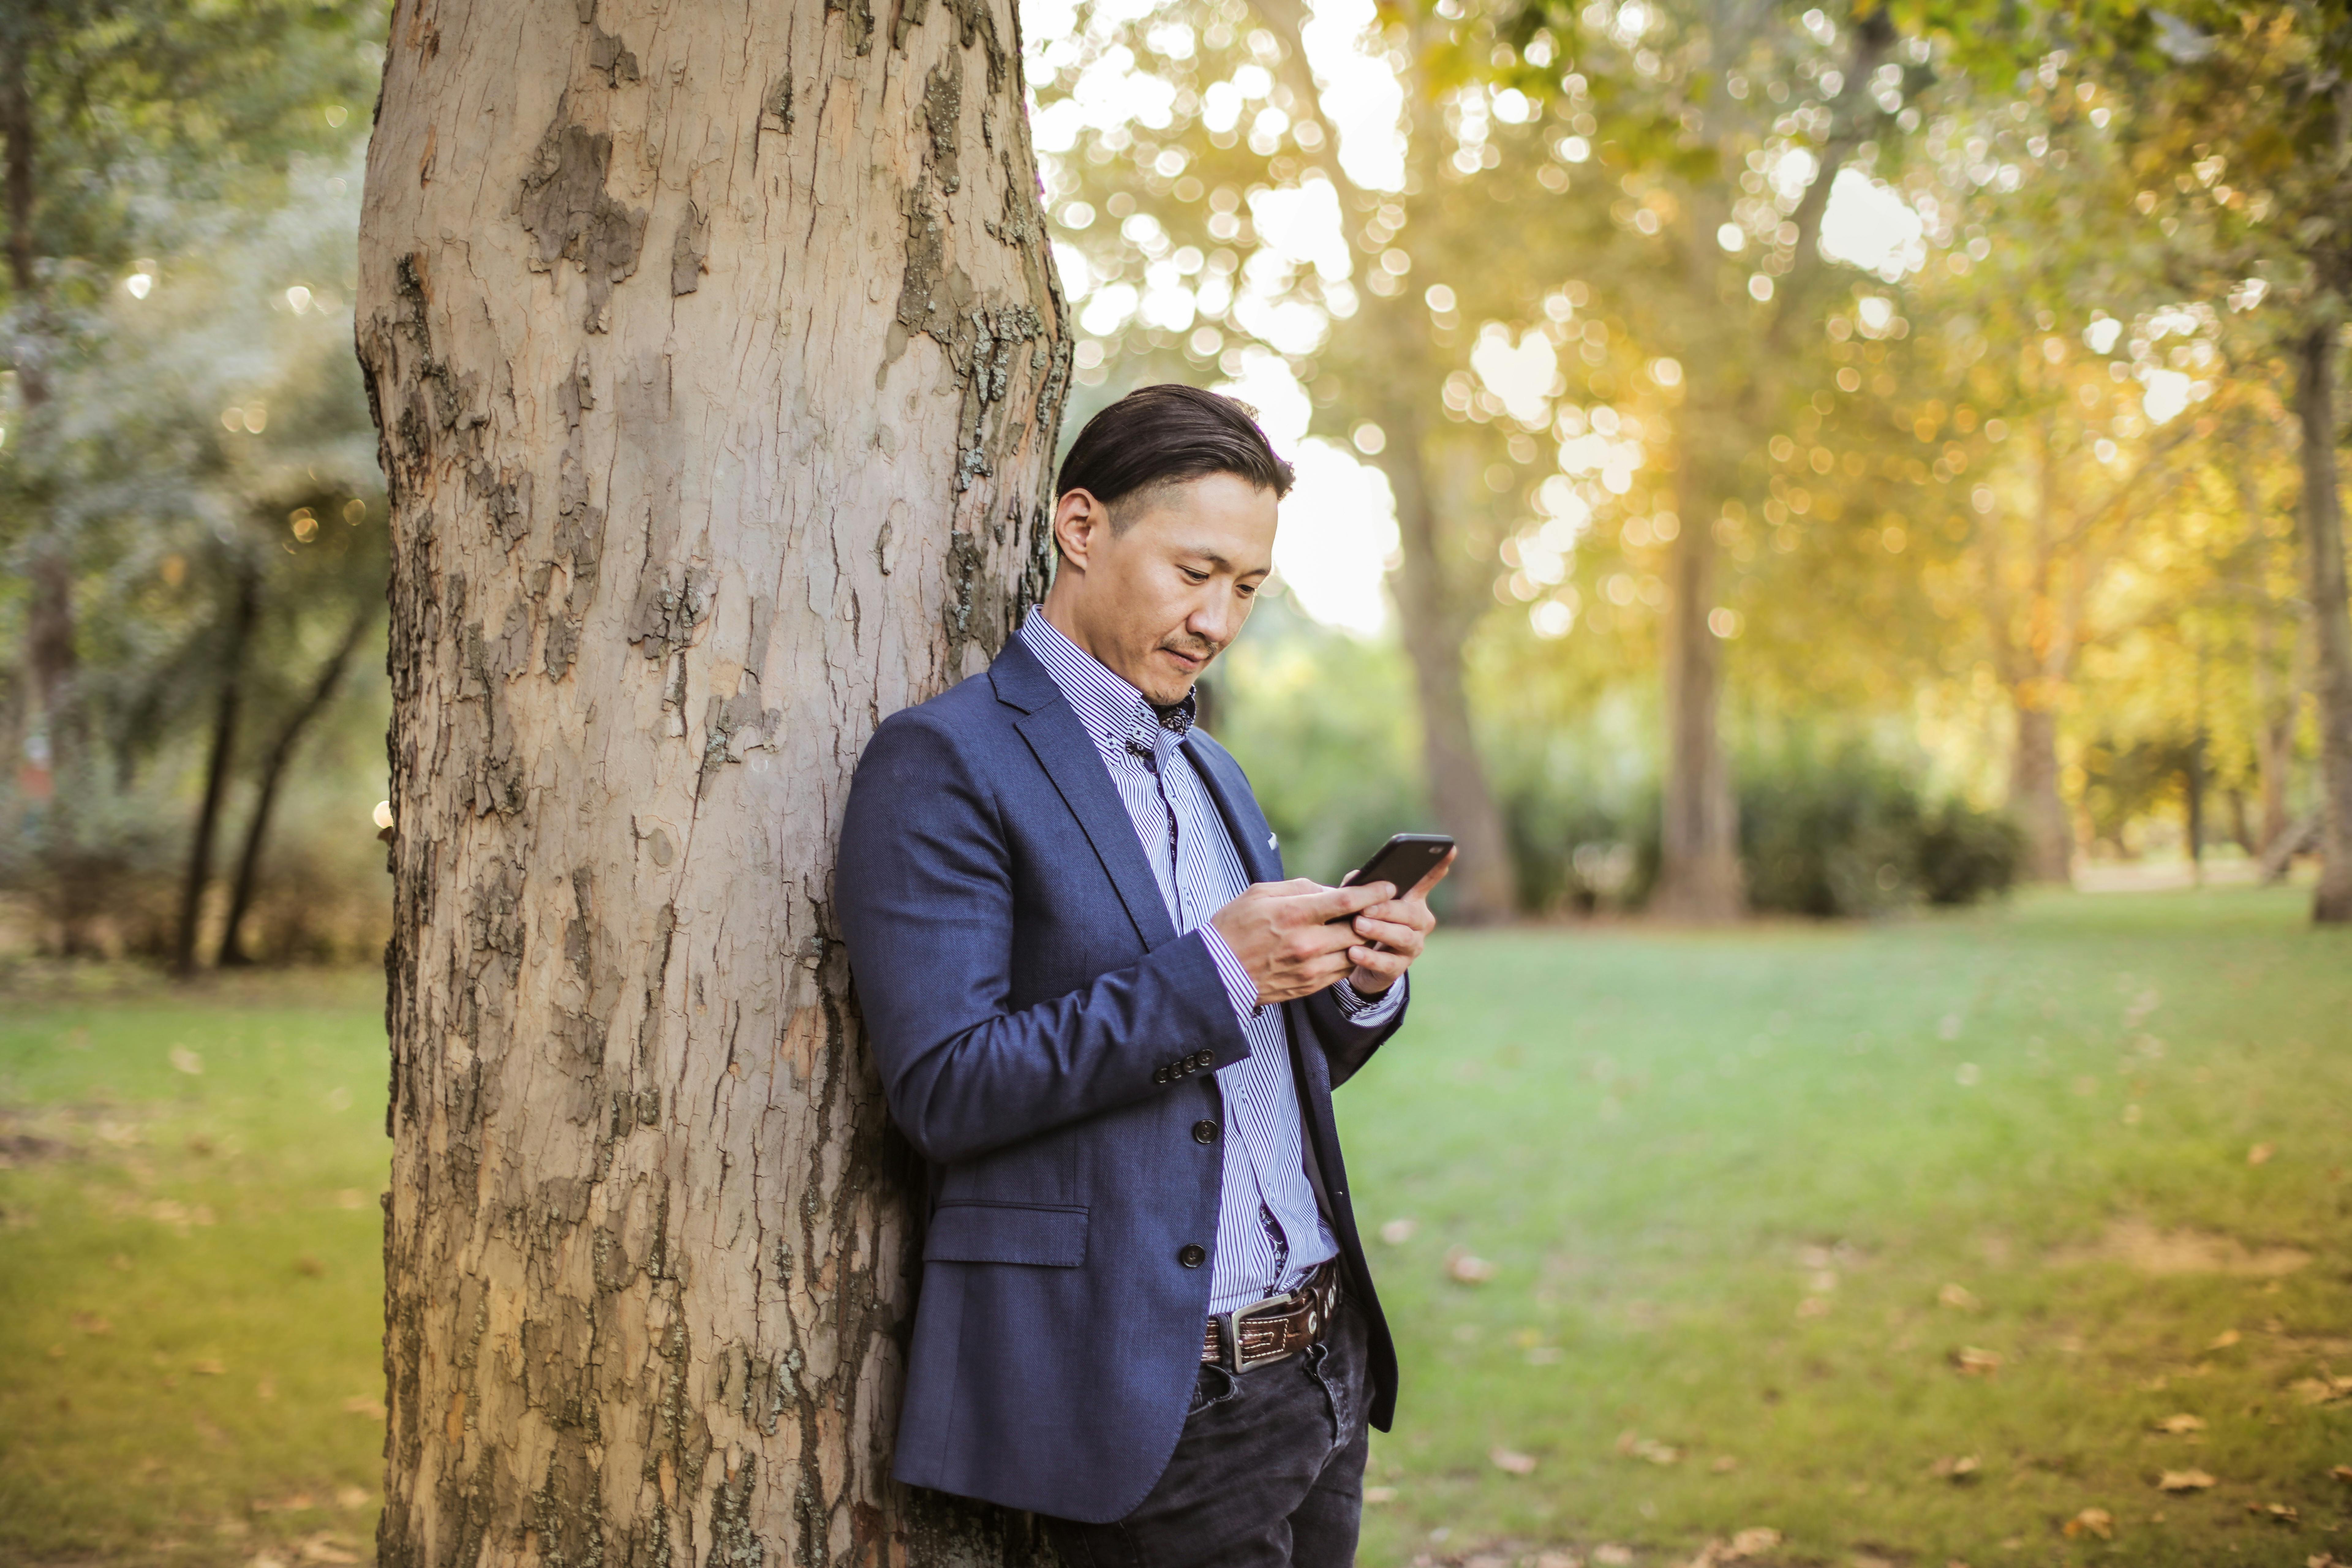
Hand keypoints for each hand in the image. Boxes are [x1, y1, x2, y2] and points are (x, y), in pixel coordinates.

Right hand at [1211, 877, 1393, 1007]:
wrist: (1216, 972)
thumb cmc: (1234, 926)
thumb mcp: (1260, 893)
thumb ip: (1300, 888)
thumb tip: (1331, 890)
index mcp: (1295, 914)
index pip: (1346, 901)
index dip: (1372, 892)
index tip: (1388, 886)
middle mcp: (1307, 944)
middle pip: (1358, 928)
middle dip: (1372, 916)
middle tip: (1378, 907)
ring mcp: (1310, 969)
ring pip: (1354, 952)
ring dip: (1361, 939)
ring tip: (1361, 927)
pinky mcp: (1309, 987)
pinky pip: (1342, 971)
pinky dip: (1347, 957)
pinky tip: (1342, 947)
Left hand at [1340, 848, 1452, 994]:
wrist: (1360, 961)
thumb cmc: (1365, 921)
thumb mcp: (1363, 902)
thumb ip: (1361, 887)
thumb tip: (1357, 877)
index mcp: (1413, 900)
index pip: (1427, 880)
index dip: (1438, 866)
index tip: (1449, 849)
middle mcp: (1419, 922)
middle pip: (1411, 913)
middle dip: (1387, 909)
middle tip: (1365, 908)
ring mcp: (1412, 946)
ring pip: (1403, 937)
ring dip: (1380, 930)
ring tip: (1358, 926)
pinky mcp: (1398, 968)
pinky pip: (1387, 963)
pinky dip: (1370, 958)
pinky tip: (1353, 952)